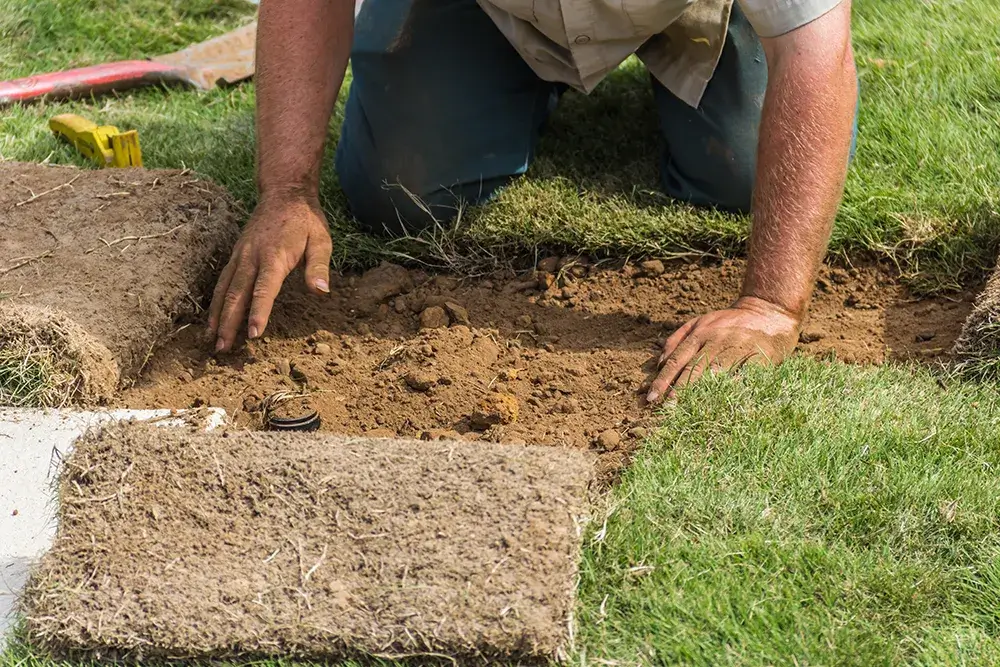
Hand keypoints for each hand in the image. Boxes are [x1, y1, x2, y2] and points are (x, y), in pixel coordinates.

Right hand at [208, 195, 332, 351]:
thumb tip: (320, 291)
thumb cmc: (306, 220)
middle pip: (236, 294)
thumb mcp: (321, 240)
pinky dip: (215, 301)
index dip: (258, 312)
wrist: (283, 193)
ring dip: (216, 316)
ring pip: (224, 289)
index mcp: (274, 256)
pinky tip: (212, 319)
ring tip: (211, 340)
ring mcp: (240, 256)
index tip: (253, 334)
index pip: (264, 289)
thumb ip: (318, 266)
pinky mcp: (236, 256)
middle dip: (228, 323)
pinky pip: (222, 281)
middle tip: (222, 348)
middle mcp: (251, 257)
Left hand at [645, 296, 800, 403]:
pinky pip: (744, 373)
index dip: (662, 380)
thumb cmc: (729, 322)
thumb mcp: (699, 322)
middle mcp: (715, 340)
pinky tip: (724, 399)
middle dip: (679, 391)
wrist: (767, 312)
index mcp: (699, 334)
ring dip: (702, 391)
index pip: (676, 360)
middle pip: (693, 368)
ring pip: (715, 371)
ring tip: (689, 409)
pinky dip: (734, 385)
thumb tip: (658, 362)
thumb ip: (677, 339)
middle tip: (667, 410)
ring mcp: (737, 347)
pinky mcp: (758, 355)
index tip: (651, 399)